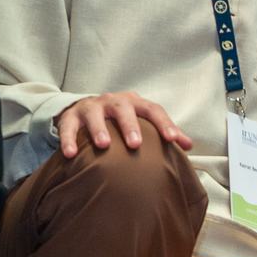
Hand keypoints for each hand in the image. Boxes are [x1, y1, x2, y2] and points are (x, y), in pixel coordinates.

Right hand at [54, 92, 193, 158]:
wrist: (86, 109)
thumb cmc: (121, 120)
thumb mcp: (141, 121)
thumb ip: (163, 133)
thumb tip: (189, 146)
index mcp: (134, 103)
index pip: (152, 109)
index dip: (163, 123)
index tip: (172, 140)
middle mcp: (113, 101)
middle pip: (123, 108)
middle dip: (129, 125)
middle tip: (135, 144)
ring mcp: (91, 107)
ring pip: (95, 114)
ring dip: (99, 129)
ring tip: (103, 145)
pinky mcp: (71, 116)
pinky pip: (68, 127)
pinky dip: (69, 139)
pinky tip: (70, 154)